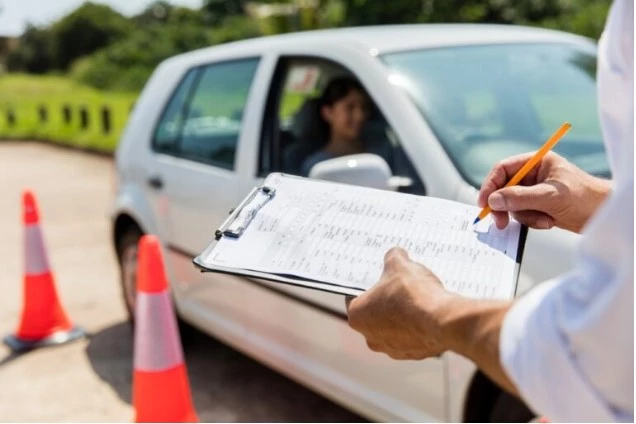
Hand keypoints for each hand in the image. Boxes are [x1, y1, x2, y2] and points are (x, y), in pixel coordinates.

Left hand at [346, 247, 454, 359]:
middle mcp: (370, 337)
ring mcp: (392, 349)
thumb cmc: (413, 294)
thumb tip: (396, 255)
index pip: (354, 297)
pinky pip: (413, 337)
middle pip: (375, 314)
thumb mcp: (399, 265)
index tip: (378, 277)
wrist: (442, 320)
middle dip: (386, 300)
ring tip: (417, 298)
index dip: (367, 284)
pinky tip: (428, 312)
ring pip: (394, 327)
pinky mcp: (413, 354)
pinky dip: (418, 326)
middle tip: (399, 285)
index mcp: (357, 316)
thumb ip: (393, 257)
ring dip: (403, 315)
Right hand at [478, 152, 610, 232]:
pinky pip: (523, 214)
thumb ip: (519, 197)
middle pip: (504, 188)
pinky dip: (532, 221)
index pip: (504, 169)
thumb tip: (493, 200)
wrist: (604, 215)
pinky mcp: (539, 206)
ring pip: (513, 204)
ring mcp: (535, 191)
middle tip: (500, 222)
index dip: (491, 185)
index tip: (484, 203)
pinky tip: (549, 222)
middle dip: (505, 206)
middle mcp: (534, 175)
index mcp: (537, 162)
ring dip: (524, 216)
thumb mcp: (549, 196)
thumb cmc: (584, 198)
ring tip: (544, 220)